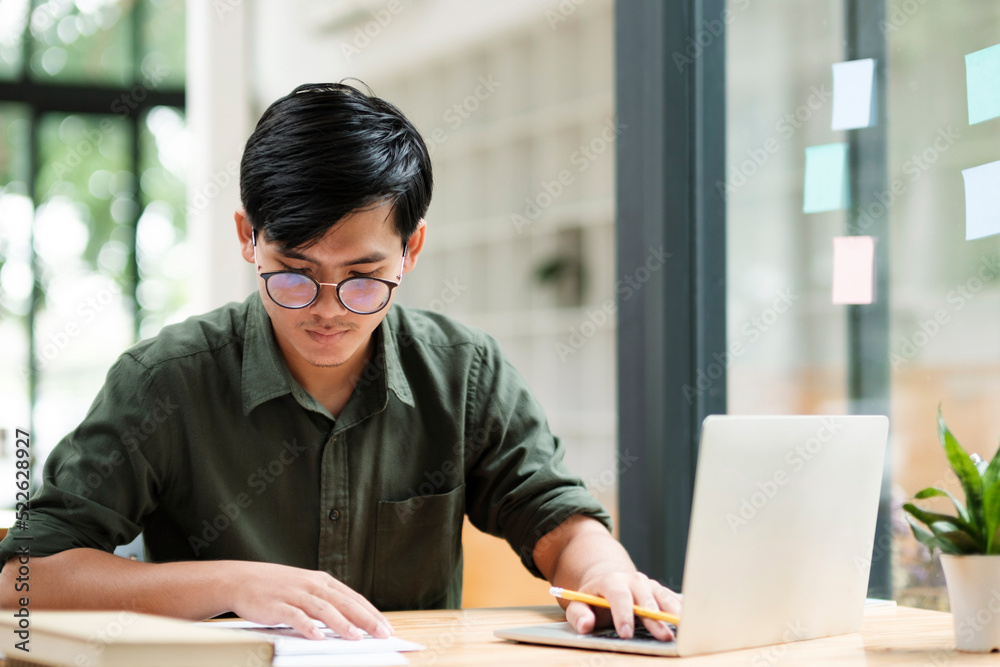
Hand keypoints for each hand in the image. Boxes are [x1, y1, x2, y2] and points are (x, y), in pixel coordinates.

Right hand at [224, 561, 393, 640]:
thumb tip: (351, 620)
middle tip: (382, 633)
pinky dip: (307, 626)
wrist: (241, 579)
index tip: (386, 627)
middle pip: (344, 602)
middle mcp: (312, 585)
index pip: (353, 598)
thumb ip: (326, 601)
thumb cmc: (277, 587)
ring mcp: (295, 594)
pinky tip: (318, 637)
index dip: (371, 613)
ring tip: (356, 637)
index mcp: (322, 581)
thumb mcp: (306, 588)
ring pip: (323, 609)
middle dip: (365, 619)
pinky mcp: (277, 605)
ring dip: (341, 624)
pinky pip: (295, 616)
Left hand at [563, 572, 681, 641]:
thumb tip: (585, 625)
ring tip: (683, 629)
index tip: (626, 633)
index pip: (618, 595)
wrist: (607, 580)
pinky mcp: (661, 592)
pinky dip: (684, 608)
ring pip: (663, 596)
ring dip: (674, 613)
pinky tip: (694, 618)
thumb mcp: (579, 604)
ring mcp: (649, 584)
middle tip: (663, 637)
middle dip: (654, 618)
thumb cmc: (594, 598)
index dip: (623, 614)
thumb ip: (578, 615)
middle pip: (645, 597)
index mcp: (611, 581)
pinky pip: (674, 599)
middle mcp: (633, 580)